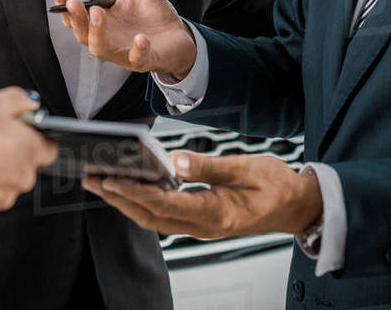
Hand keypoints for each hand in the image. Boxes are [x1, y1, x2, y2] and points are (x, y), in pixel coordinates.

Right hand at [0, 88, 57, 235]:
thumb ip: (19, 100)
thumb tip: (29, 102)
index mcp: (30, 150)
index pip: (50, 146)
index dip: (36, 136)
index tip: (23, 130)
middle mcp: (21, 177)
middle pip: (26, 163)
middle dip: (11, 151)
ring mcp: (2, 196)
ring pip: (5, 179)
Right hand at [52, 0, 197, 78]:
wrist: (179, 37)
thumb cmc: (152, 17)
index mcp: (103, 23)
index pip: (77, 18)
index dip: (65, 8)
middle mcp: (109, 39)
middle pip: (83, 35)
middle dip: (77, 20)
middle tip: (73, 3)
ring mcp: (125, 52)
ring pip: (101, 49)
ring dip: (97, 33)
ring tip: (98, 13)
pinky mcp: (146, 59)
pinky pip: (137, 60)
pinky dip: (137, 50)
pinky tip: (140, 38)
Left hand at [81, 151, 321, 238]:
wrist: (299, 207)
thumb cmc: (278, 186)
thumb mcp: (246, 167)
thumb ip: (208, 167)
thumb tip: (175, 162)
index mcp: (215, 213)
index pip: (163, 204)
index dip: (134, 192)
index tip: (110, 178)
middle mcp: (204, 226)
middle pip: (150, 216)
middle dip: (118, 199)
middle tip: (91, 179)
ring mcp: (202, 227)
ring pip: (155, 219)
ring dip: (127, 202)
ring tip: (102, 182)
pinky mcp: (203, 222)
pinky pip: (166, 217)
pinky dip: (145, 204)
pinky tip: (134, 188)